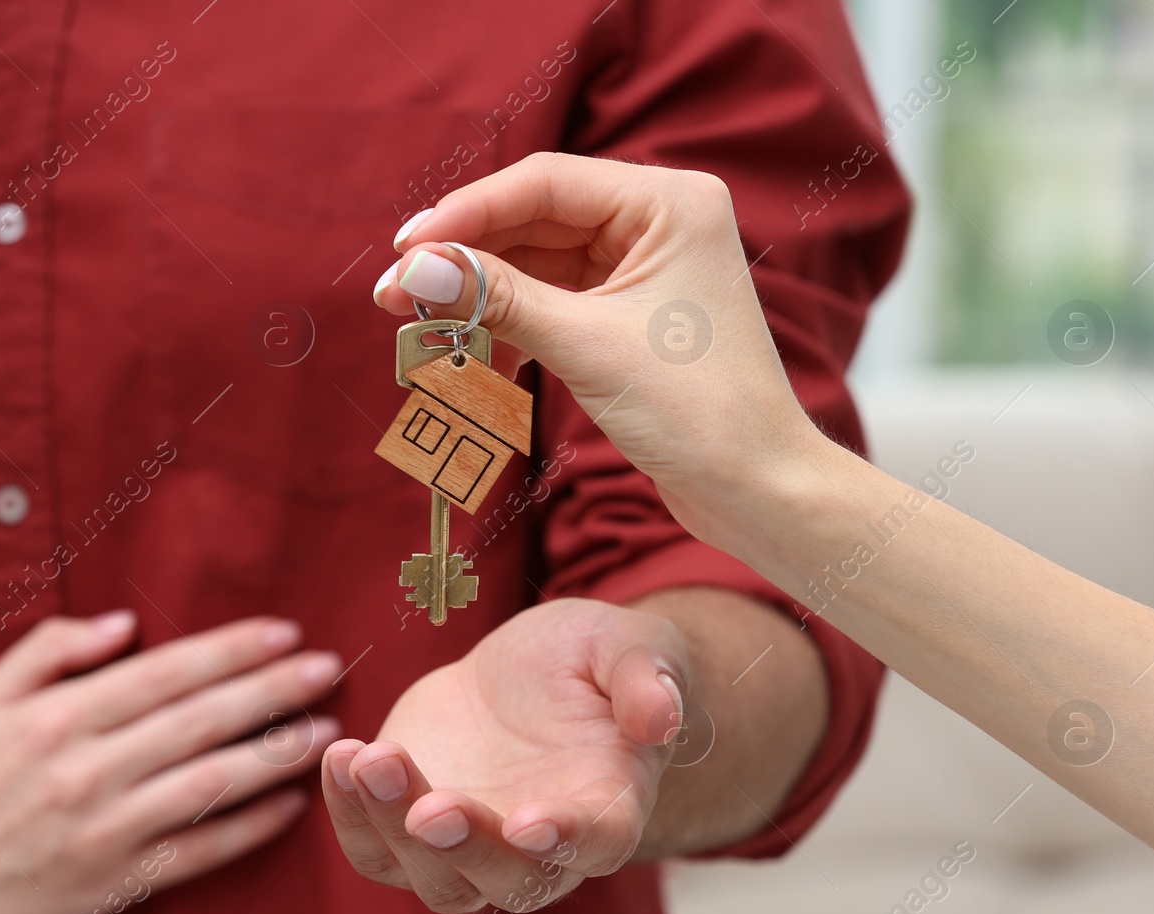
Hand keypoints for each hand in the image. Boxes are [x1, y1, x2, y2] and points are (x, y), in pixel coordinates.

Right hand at [0, 611, 341, 913]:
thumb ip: (48, 650)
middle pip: (201, 720)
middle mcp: (89, 769)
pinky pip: (199, 850)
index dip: (231, 650)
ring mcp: (108, 828)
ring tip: (326, 730)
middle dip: (273, 690)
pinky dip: (248, 829)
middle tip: (330, 668)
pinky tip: (290, 806)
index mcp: (58, 718)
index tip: (285, 633)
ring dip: (276, 755)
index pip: (166, 673)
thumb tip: (124, 623)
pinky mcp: (119, 879)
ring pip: (211, 783)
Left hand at [320, 599, 685, 913]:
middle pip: (505, 881)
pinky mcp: (408, 827)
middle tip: (431, 809)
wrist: (529, 675)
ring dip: (393, 828)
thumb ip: (646, 678)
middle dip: (465, 848)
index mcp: (608, 808)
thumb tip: (660, 717)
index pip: (594, 844)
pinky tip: (339, 755)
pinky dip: (350, 813)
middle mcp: (539, 850)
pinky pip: (373, 847)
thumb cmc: (594, 662)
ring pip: (431, 876)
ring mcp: (469, 848)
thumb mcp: (628, 644)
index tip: (528, 824)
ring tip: (366, 760)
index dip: (565, 839)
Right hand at [372, 152, 826, 548]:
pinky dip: (512, 322)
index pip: (545, 183)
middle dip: (467, 256)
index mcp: (669, 201)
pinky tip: (470, 348)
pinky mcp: (633, 315)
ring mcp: (647, 268)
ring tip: (420, 322)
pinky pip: (555, 300)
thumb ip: (497, 298)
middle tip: (397, 292)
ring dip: (482, 293)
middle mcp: (661, 222)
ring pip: (539, 263)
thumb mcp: (585, 346)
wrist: (756, 491)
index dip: (467, 212)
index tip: (405, 248)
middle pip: (536, 219)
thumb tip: (413, 268)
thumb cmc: (697, 411)